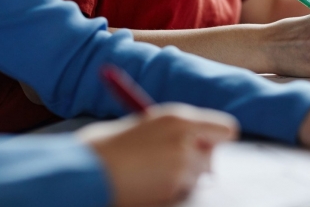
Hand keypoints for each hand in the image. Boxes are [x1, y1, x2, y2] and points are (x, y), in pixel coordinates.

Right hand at [77, 104, 237, 206]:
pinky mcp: (172, 191)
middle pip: (212, 155)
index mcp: (179, 118)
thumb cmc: (107, 146)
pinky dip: (169, 190)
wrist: (84, 172)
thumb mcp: (145, 124)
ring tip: (150, 171)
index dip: (218, 136)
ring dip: (181, 176)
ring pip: (196, 175)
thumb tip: (201, 139)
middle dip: (197, 158)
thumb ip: (176, 130)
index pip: (225, 129)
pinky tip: (145, 184)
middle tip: (171, 159)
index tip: (211, 141)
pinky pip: (181, 191)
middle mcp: (186, 141)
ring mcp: (181, 169)